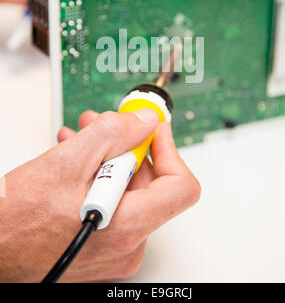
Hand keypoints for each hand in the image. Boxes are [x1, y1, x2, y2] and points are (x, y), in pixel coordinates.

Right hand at [0, 109, 199, 282]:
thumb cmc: (16, 220)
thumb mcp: (67, 162)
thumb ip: (114, 133)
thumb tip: (145, 121)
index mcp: (126, 226)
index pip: (181, 186)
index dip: (169, 149)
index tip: (152, 128)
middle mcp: (127, 245)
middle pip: (151, 183)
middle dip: (128, 145)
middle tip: (105, 124)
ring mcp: (114, 250)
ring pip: (129, 191)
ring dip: (108, 157)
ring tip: (82, 137)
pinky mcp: (101, 249)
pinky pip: (114, 205)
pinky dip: (99, 178)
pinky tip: (76, 159)